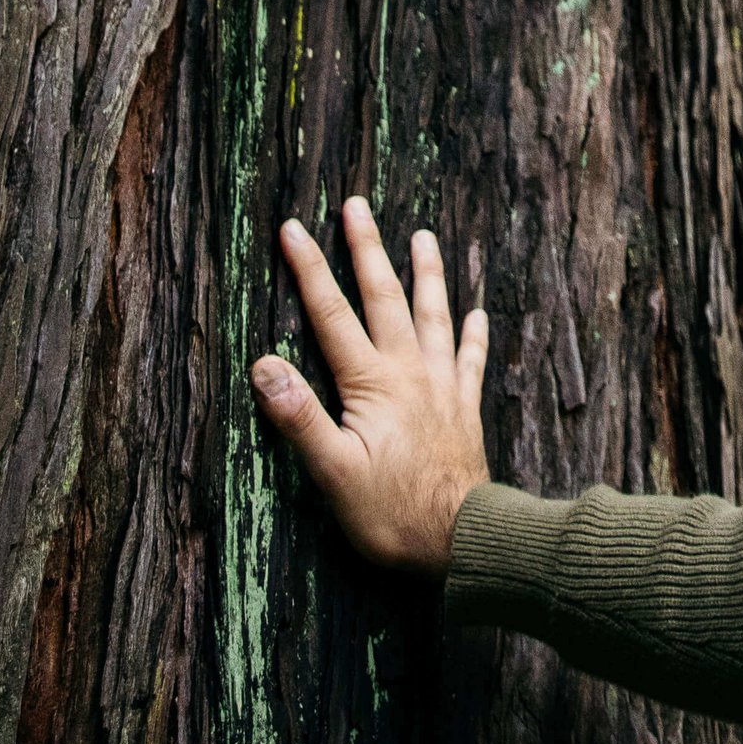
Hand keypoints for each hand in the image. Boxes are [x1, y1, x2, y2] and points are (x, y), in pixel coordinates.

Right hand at [252, 196, 489, 570]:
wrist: (461, 538)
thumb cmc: (391, 512)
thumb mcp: (333, 472)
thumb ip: (300, 417)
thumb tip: (264, 364)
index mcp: (371, 382)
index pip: (331, 314)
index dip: (310, 269)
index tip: (293, 228)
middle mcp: (409, 371)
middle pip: (383, 297)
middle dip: (366, 249)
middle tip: (356, 205)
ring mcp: (441, 386)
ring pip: (433, 315)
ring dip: (426, 274)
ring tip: (424, 236)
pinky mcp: (464, 408)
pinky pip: (471, 360)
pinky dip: (474, 334)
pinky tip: (478, 314)